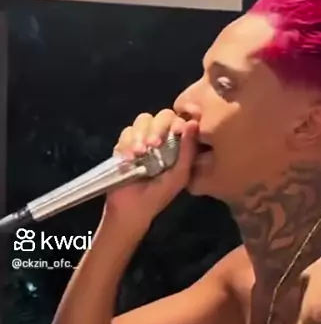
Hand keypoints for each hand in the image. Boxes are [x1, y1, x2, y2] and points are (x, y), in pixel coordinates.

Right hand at [104, 109, 198, 229]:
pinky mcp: (124, 144)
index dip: (177, 122)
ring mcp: (142, 139)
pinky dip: (127, 143)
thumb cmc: (160, 194)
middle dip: (157, 128)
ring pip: (143, 120)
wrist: (133, 208)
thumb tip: (193, 124)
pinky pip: (126, 132)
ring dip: (141, 134)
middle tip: (154, 145)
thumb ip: (188, 150)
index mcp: (177, 144)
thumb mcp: (180, 175)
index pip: (179, 120)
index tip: (176, 131)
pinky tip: (130, 159)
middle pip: (161, 115)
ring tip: (140, 153)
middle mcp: (161, 138)